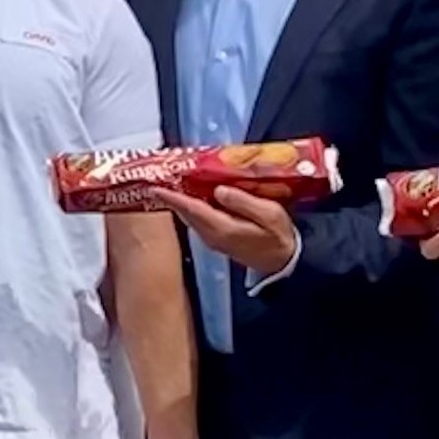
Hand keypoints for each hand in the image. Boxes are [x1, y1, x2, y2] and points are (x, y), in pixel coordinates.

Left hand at [168, 186, 300, 278]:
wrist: (283, 262)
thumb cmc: (279, 236)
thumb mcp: (269, 215)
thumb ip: (244, 202)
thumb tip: (219, 190)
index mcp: (222, 228)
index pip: (192, 209)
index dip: (173, 197)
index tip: (155, 186)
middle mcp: (211, 235)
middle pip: (186, 213)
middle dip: (171, 196)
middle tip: (160, 176)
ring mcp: (212, 239)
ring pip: (190, 217)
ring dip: (180, 201)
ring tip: (172, 181)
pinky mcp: (216, 239)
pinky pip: (197, 220)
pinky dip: (190, 207)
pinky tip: (192, 194)